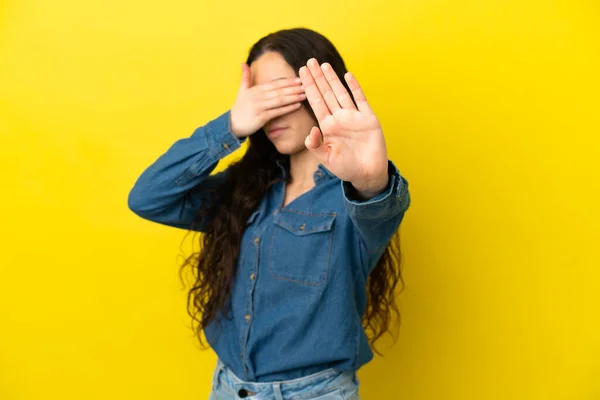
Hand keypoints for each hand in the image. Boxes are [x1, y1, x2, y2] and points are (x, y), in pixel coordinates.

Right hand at [230, 64, 306, 137]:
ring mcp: (260, 107)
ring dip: (293, 97)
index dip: (287, 81)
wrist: (231, 125)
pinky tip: (298, 105)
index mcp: (255, 89)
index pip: (274, 84)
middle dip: (293, 87)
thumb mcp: (241, 91)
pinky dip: (288, 108)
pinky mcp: (261, 117)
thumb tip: (243, 63)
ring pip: (280, 100)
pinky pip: (277, 112)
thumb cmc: (239, 108)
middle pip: (279, 91)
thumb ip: (245, 77)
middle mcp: (258, 97)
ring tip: (305, 94)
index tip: (299, 79)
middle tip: (306, 84)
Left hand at [299, 58, 388, 196]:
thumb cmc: (346, 168)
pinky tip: (348, 76)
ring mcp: (353, 117)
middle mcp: (339, 118)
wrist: (367, 174)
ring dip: (332, 79)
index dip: (308, 87)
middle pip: (326, 93)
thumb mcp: (326, 159)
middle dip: (317, 78)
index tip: (301, 73)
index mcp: (327, 126)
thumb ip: (315, 145)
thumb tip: (311, 130)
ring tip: (323, 64)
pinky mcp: (368, 119)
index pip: (315, 102)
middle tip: (309, 61)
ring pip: (340, 93)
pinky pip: (360, 100)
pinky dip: (355, 88)